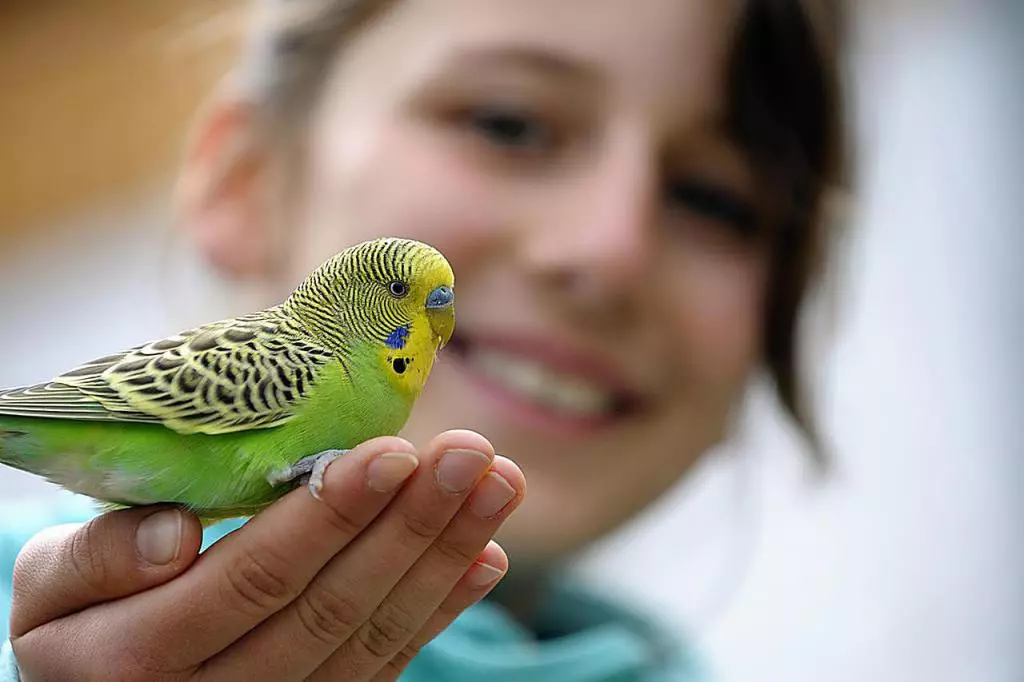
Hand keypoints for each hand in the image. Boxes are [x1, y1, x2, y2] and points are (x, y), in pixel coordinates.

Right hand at [9, 430, 524, 680]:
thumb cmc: (80, 618)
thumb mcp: (53, 585)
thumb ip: (97, 558)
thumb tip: (175, 536)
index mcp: (135, 658)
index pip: (250, 580)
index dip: (326, 517)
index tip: (394, 452)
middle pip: (330, 609)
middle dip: (409, 526)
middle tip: (471, 452)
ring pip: (372, 639)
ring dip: (444, 558)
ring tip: (500, 483)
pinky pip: (386, 667)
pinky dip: (442, 609)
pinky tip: (485, 555)